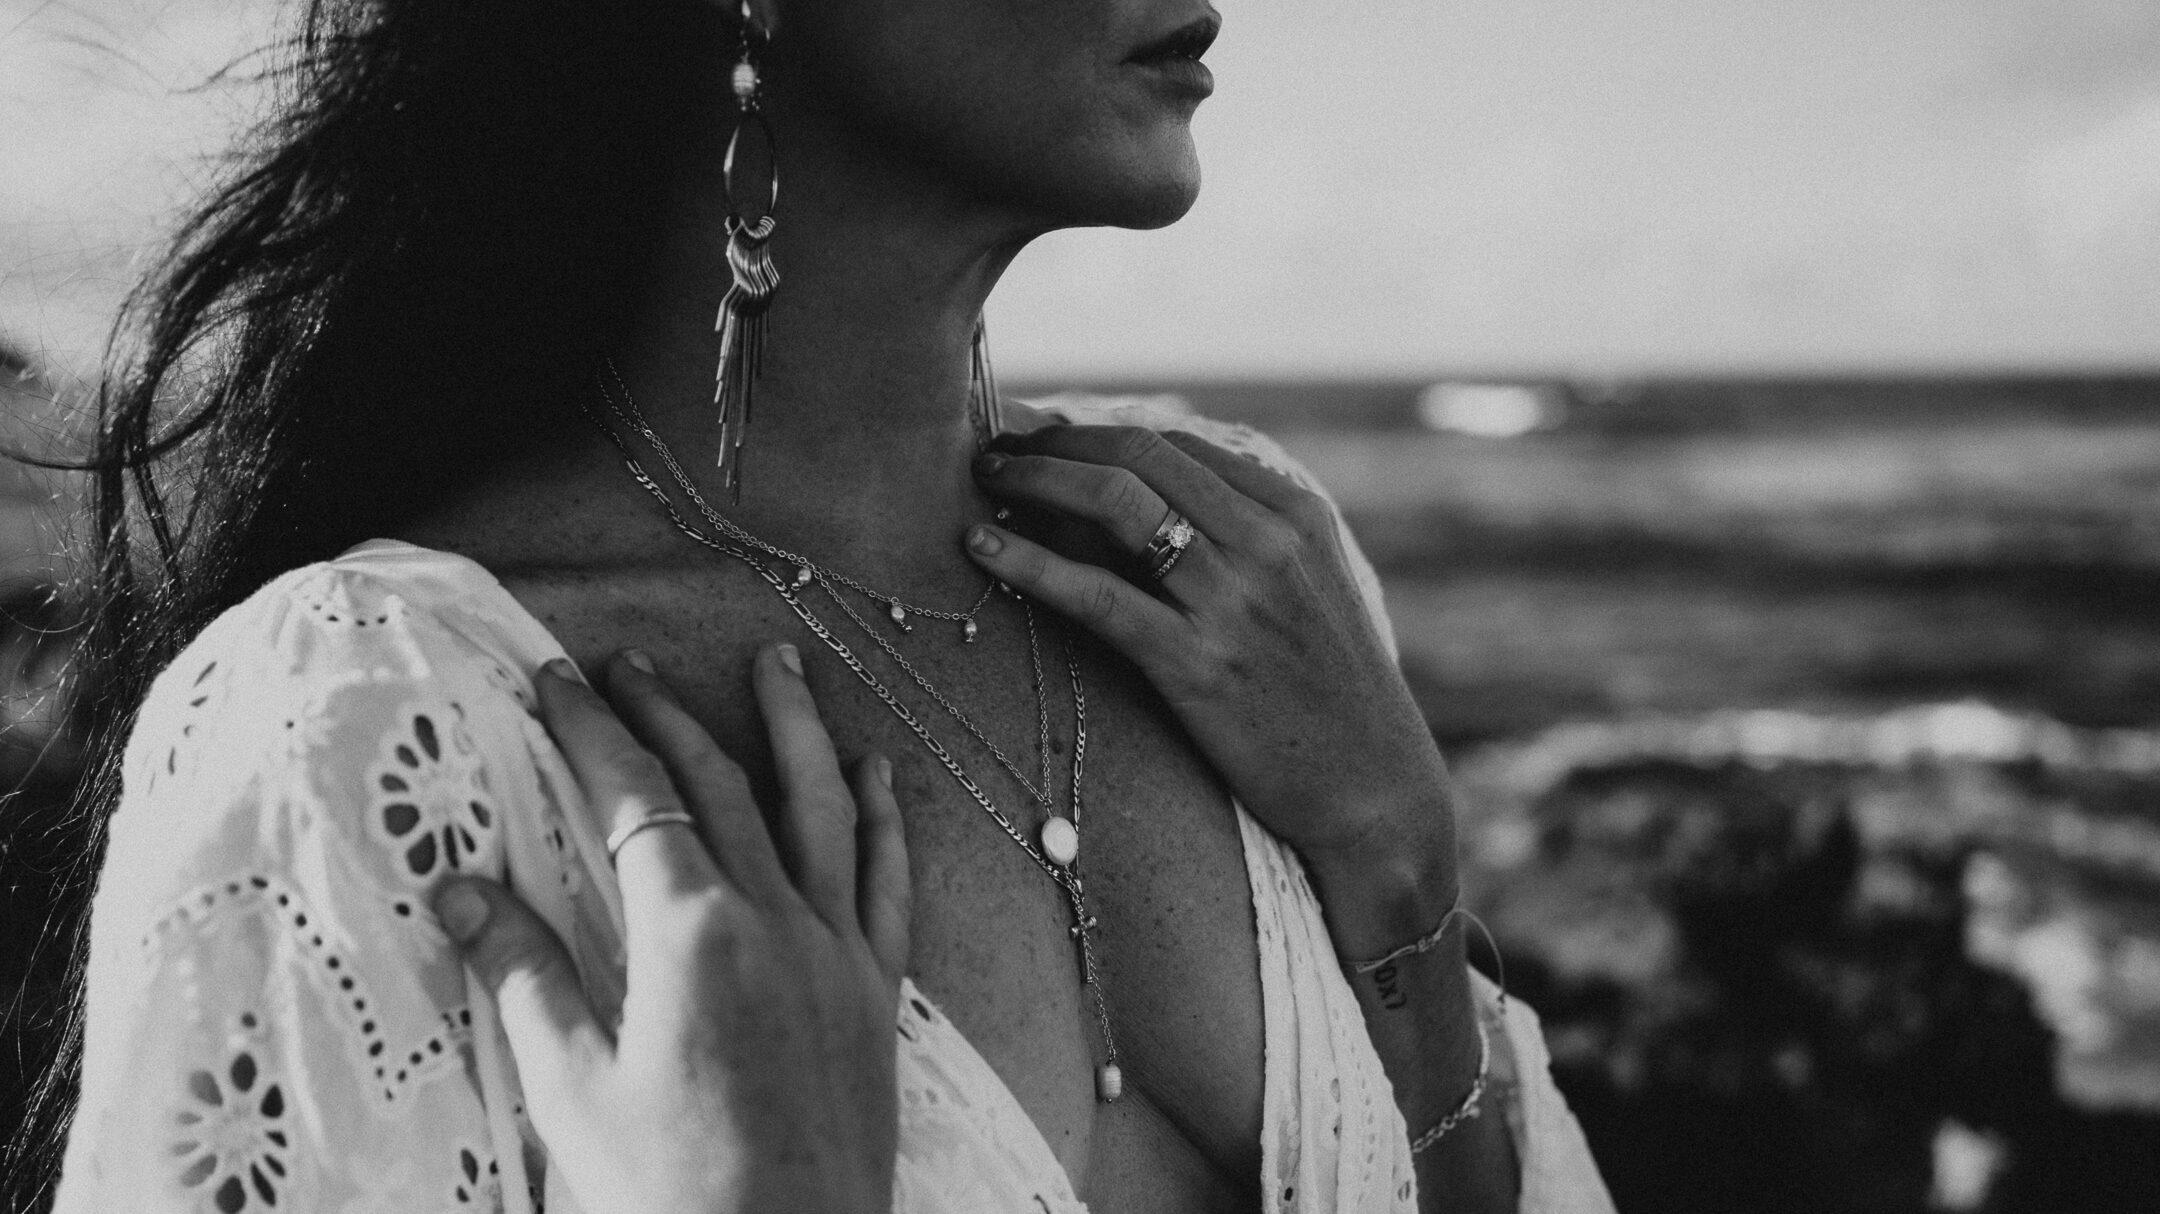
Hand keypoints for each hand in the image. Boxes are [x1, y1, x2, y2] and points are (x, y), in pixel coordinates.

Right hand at [431, 644, 910, 1213]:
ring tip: (779, 661)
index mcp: (692, 932)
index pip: (633, 798)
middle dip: (669, 713)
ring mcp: (837, 950)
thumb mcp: (573, 1089)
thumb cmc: (671, 1192)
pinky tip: (874, 776)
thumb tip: (460, 890)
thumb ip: (524, 976)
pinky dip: (881, 819)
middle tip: (630, 662)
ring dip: (795, 727)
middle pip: (718, 783)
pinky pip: (886, 881)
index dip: (593, 732)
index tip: (560, 680)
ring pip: (818, 808)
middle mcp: (775, 919)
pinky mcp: (876, 991)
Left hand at [965, 424, 1455, 888]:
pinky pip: (1097, 595)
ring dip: (1035, 481)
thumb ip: (1244, 538)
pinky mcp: (1199, 665)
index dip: (1097, 433)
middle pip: (1140, 453)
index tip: (1044, 439)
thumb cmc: (1330, 697)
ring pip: (1116, 503)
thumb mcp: (1308, 592)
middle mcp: (1267, 543)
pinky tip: (981, 548)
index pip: (1177, 442)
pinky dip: (1030, 562)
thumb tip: (1143, 498)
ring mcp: (1234, 602)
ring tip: (985, 481)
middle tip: (996, 449)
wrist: (1374, 791)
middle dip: (1055, 441)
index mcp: (1296, 515)